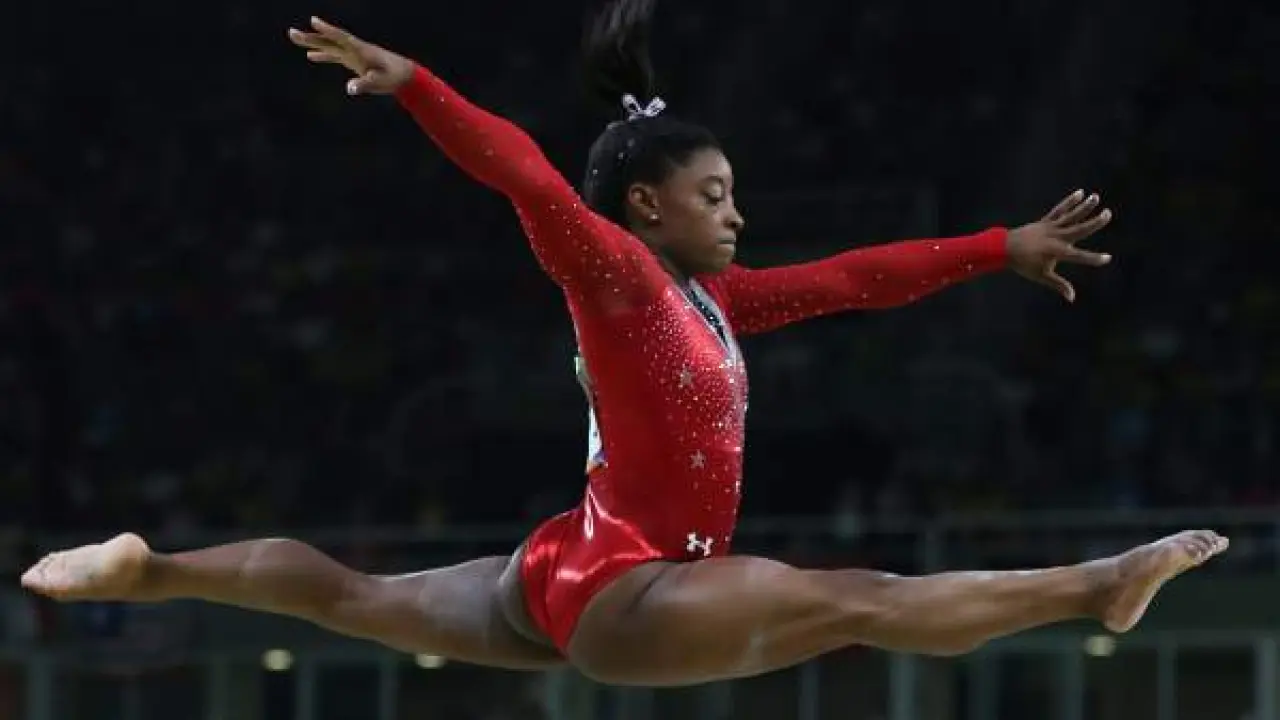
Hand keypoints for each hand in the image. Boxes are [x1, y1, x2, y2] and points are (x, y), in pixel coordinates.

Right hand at [287, 17, 414, 95]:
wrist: (404, 75)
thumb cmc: (392, 77)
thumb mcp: (379, 82)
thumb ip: (364, 84)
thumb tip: (349, 88)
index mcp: (360, 50)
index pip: (341, 37)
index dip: (327, 30)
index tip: (313, 21)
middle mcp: (354, 49)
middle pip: (329, 40)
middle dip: (311, 37)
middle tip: (291, 33)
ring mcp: (353, 53)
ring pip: (329, 46)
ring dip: (313, 43)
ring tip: (295, 38)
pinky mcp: (354, 60)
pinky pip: (335, 56)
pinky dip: (323, 56)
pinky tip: (310, 56)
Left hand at [1007, 190, 1113, 302]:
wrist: (1005, 248)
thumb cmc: (1024, 265)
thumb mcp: (1042, 276)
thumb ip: (1059, 285)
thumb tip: (1072, 298)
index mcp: (1057, 252)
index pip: (1079, 257)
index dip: (1093, 259)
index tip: (1107, 258)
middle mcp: (1056, 238)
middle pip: (1079, 229)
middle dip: (1095, 222)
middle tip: (1108, 214)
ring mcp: (1051, 228)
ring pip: (1070, 216)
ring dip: (1084, 206)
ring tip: (1096, 196)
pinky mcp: (1045, 221)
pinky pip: (1059, 210)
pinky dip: (1069, 202)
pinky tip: (1080, 193)